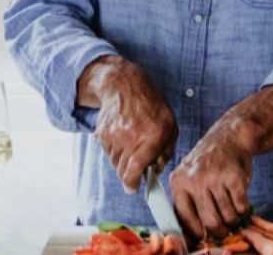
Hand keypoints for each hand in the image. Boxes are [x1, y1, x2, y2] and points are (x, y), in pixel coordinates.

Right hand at [86, 60, 177, 193]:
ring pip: (114, 163)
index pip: (135, 169)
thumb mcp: (170, 126)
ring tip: (131, 144)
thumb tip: (156, 171)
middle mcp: (132, 135)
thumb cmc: (151, 106)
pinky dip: (115, 150)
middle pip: (123, 171)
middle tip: (135, 167)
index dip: (132, 183)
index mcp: (153, 135)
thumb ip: (166, 151)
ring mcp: (114, 134)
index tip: (133, 188)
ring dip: (122, 160)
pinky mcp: (102, 133)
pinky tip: (122, 135)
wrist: (124, 85)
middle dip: (129, 173)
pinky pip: (107, 152)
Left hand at [168, 125, 253, 240]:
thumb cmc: (209, 163)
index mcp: (178, 182)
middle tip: (225, 230)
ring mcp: (214, 178)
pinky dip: (243, 209)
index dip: (197, 233)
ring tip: (233, 213)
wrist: (230, 137)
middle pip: (210, 222)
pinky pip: (241, 206)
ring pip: (227, 216)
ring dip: (233, 219)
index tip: (205, 236)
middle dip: (220, 231)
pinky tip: (240, 201)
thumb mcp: (189, 177)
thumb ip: (187, 202)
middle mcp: (194, 180)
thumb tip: (191, 235)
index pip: (185, 219)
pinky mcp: (234, 177)